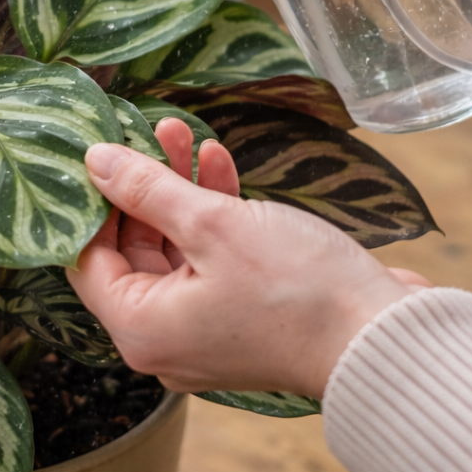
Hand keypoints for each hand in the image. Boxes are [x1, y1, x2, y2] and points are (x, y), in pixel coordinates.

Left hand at [68, 119, 428, 399]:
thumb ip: (147, 189)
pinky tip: (220, 165)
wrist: (384, 340)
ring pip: (173, 249)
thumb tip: (93, 159)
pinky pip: (207, 262)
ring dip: (180, 191)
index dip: (92, 201)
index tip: (100, 154)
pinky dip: (211, 217)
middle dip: (144, 184)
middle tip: (150, 132)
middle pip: (131, 249)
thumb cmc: (296, 289)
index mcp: (140, 328)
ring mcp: (201, 331)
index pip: (87, 258)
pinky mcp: (237, 318)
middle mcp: (162, 338)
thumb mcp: (212, 225)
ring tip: (185, 133)